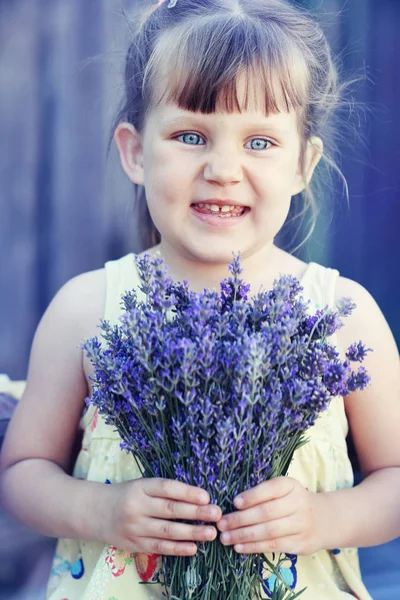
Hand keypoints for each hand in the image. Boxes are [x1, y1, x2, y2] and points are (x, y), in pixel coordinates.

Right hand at [102, 478, 221, 555]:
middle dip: (196, 512)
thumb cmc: (128, 495)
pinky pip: (159, 548)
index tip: (207, 497)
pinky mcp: (134, 544)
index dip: (187, 492)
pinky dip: (178, 549)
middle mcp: (137, 506)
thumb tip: (198, 497)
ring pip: (167, 531)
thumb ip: (165, 490)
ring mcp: (135, 527)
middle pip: (170, 510)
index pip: (167, 488)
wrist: (97, 512)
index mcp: (140, 487)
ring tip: (211, 533)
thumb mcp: (143, 485)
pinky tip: (194, 548)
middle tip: (216, 513)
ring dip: (192, 533)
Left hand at [217, 477, 322, 555]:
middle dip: (241, 519)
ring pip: (268, 532)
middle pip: (266, 513)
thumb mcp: (283, 489)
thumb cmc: (292, 501)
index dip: (252, 496)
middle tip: (221, 524)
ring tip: (226, 538)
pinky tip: (239, 547)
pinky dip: (254, 547)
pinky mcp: (300, 544)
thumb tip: (234, 504)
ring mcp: (300, 525)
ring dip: (244, 536)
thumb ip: (263, 493)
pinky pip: (273, 546)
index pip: (271, 489)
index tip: (234, 502)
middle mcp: (298, 504)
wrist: (323, 519)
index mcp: (290, 486)